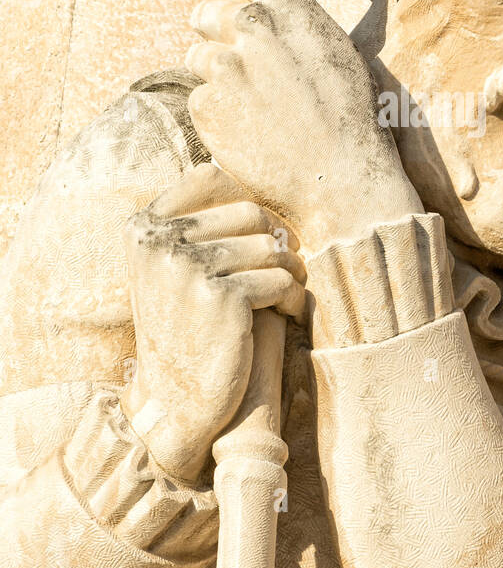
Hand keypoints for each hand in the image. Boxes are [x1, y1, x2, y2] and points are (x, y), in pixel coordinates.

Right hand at [122, 163, 305, 483]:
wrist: (177, 400)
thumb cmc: (184, 328)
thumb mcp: (169, 268)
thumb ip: (191, 222)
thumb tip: (223, 167)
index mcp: (144, 227)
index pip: (209, 177)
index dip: (246, 200)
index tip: (261, 231)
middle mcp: (161, 241)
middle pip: (250, 212)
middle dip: (278, 238)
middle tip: (289, 264)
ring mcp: (189, 267)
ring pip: (271, 246)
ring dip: (292, 269)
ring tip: (292, 288)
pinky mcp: (223, 296)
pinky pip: (281, 279)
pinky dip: (294, 297)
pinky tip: (293, 312)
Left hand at [185, 0, 421, 251]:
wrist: (342, 178)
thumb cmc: (350, 119)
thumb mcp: (332, 51)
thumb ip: (290, 25)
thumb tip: (258, 13)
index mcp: (288, 4)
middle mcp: (252, 25)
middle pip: (205, 15)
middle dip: (215, 36)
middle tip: (243, 71)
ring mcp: (225, 65)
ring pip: (198, 60)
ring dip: (218, 80)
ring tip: (258, 112)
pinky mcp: (206, 104)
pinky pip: (199, 101)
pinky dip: (218, 116)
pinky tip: (252, 136)